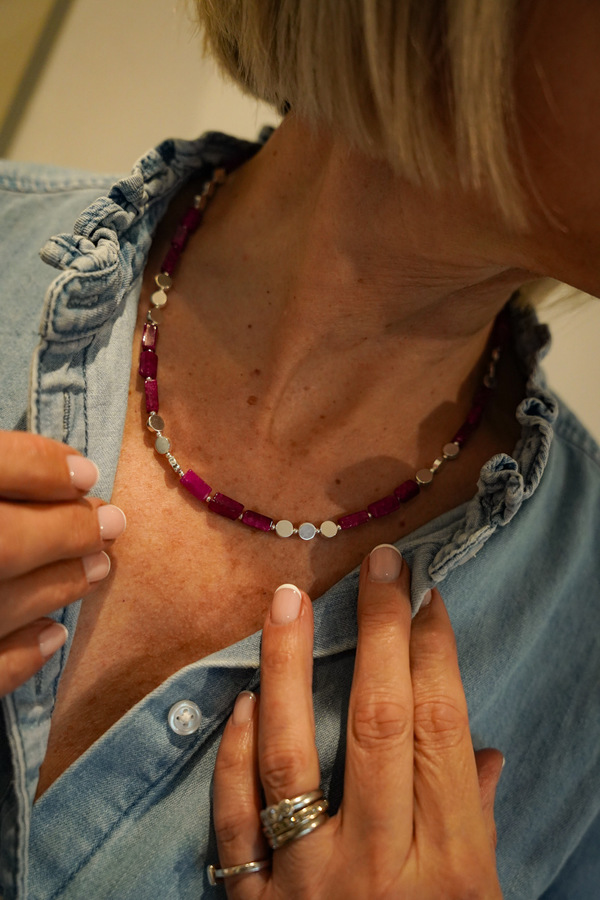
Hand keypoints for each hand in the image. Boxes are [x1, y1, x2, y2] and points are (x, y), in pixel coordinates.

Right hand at [0, 430, 125, 696]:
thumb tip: (60, 468)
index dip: (41, 465)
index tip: (87, 472)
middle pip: (5, 539)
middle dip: (66, 530)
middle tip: (111, 523)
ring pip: (2, 601)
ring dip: (58, 584)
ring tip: (99, 568)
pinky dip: (20, 656)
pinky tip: (54, 636)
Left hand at [212, 544, 503, 898]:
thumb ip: (476, 824)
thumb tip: (481, 749)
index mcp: (449, 865)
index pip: (439, 731)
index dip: (433, 654)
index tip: (425, 596)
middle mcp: (379, 866)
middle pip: (378, 724)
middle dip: (379, 633)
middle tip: (376, 566)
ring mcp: (307, 885)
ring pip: (292, 756)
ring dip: (288, 669)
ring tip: (288, 598)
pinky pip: (235, 824)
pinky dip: (233, 759)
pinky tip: (243, 701)